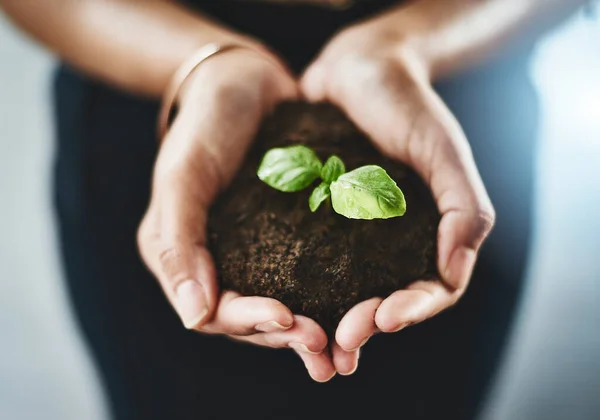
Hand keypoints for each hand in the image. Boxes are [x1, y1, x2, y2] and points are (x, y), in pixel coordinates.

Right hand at [138, 48, 335, 381]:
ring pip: (284, 304)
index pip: (214, 311)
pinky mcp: (289, 237)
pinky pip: (308, 274)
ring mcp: (256, 252)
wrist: (243, 81)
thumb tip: (194, 319)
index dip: (251, 323)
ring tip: (348, 340)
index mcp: (184, 258)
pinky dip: (330, 294)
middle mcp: (220, 263)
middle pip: (253, 318)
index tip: (289, 319)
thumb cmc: (205, 124)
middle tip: (328, 348)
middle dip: (288, 335)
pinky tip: (359, 302)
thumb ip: (178, 244)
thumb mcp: (182, 176)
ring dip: (313, 326)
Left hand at [301, 21, 494, 373]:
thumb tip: (453, 272)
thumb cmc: (408, 106)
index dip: (412, 310)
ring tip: (307, 338)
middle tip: (341, 343)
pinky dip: (295, 283)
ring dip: (327, 320)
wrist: (357, 69)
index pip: (430, 289)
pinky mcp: (313, 219)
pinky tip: (275, 297)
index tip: (385, 319)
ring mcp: (349, 233)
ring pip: (340, 290)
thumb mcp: (443, 150)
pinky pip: (303, 257)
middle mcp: (388, 242)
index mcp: (427, 235)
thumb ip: (464, 208)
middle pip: (382, 300)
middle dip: (364, 326)